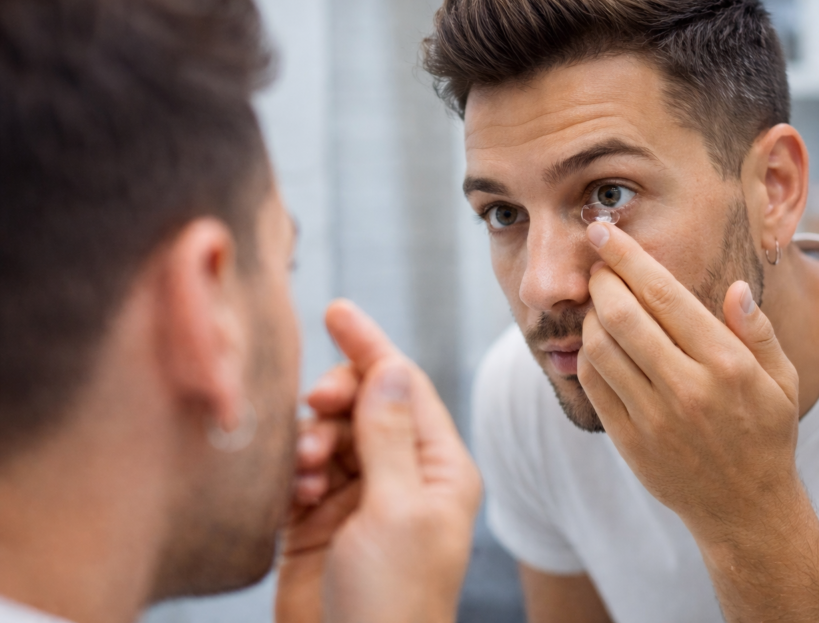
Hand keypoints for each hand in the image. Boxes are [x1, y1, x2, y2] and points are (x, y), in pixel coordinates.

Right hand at [276, 300, 481, 622]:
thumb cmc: (394, 599)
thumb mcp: (396, 509)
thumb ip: (386, 434)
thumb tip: (389, 366)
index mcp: (439, 467)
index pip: (405, 386)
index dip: (371, 347)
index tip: (336, 310)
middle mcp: (402, 476)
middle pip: (363, 404)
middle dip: (335, 399)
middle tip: (314, 410)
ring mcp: (359, 499)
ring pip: (328, 435)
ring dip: (310, 441)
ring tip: (304, 472)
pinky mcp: (318, 523)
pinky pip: (300, 472)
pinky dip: (292, 472)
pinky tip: (293, 491)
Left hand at [577, 222, 801, 543]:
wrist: (745, 510)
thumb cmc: (766, 434)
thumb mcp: (783, 381)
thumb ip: (759, 332)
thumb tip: (734, 288)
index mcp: (727, 365)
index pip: (665, 296)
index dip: (628, 257)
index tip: (603, 230)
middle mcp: (687, 389)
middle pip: (622, 316)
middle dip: (601, 279)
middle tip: (598, 265)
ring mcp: (653, 418)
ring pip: (600, 348)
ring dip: (591, 315)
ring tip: (600, 303)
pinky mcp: (628, 441)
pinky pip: (593, 384)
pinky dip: (587, 354)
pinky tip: (599, 342)